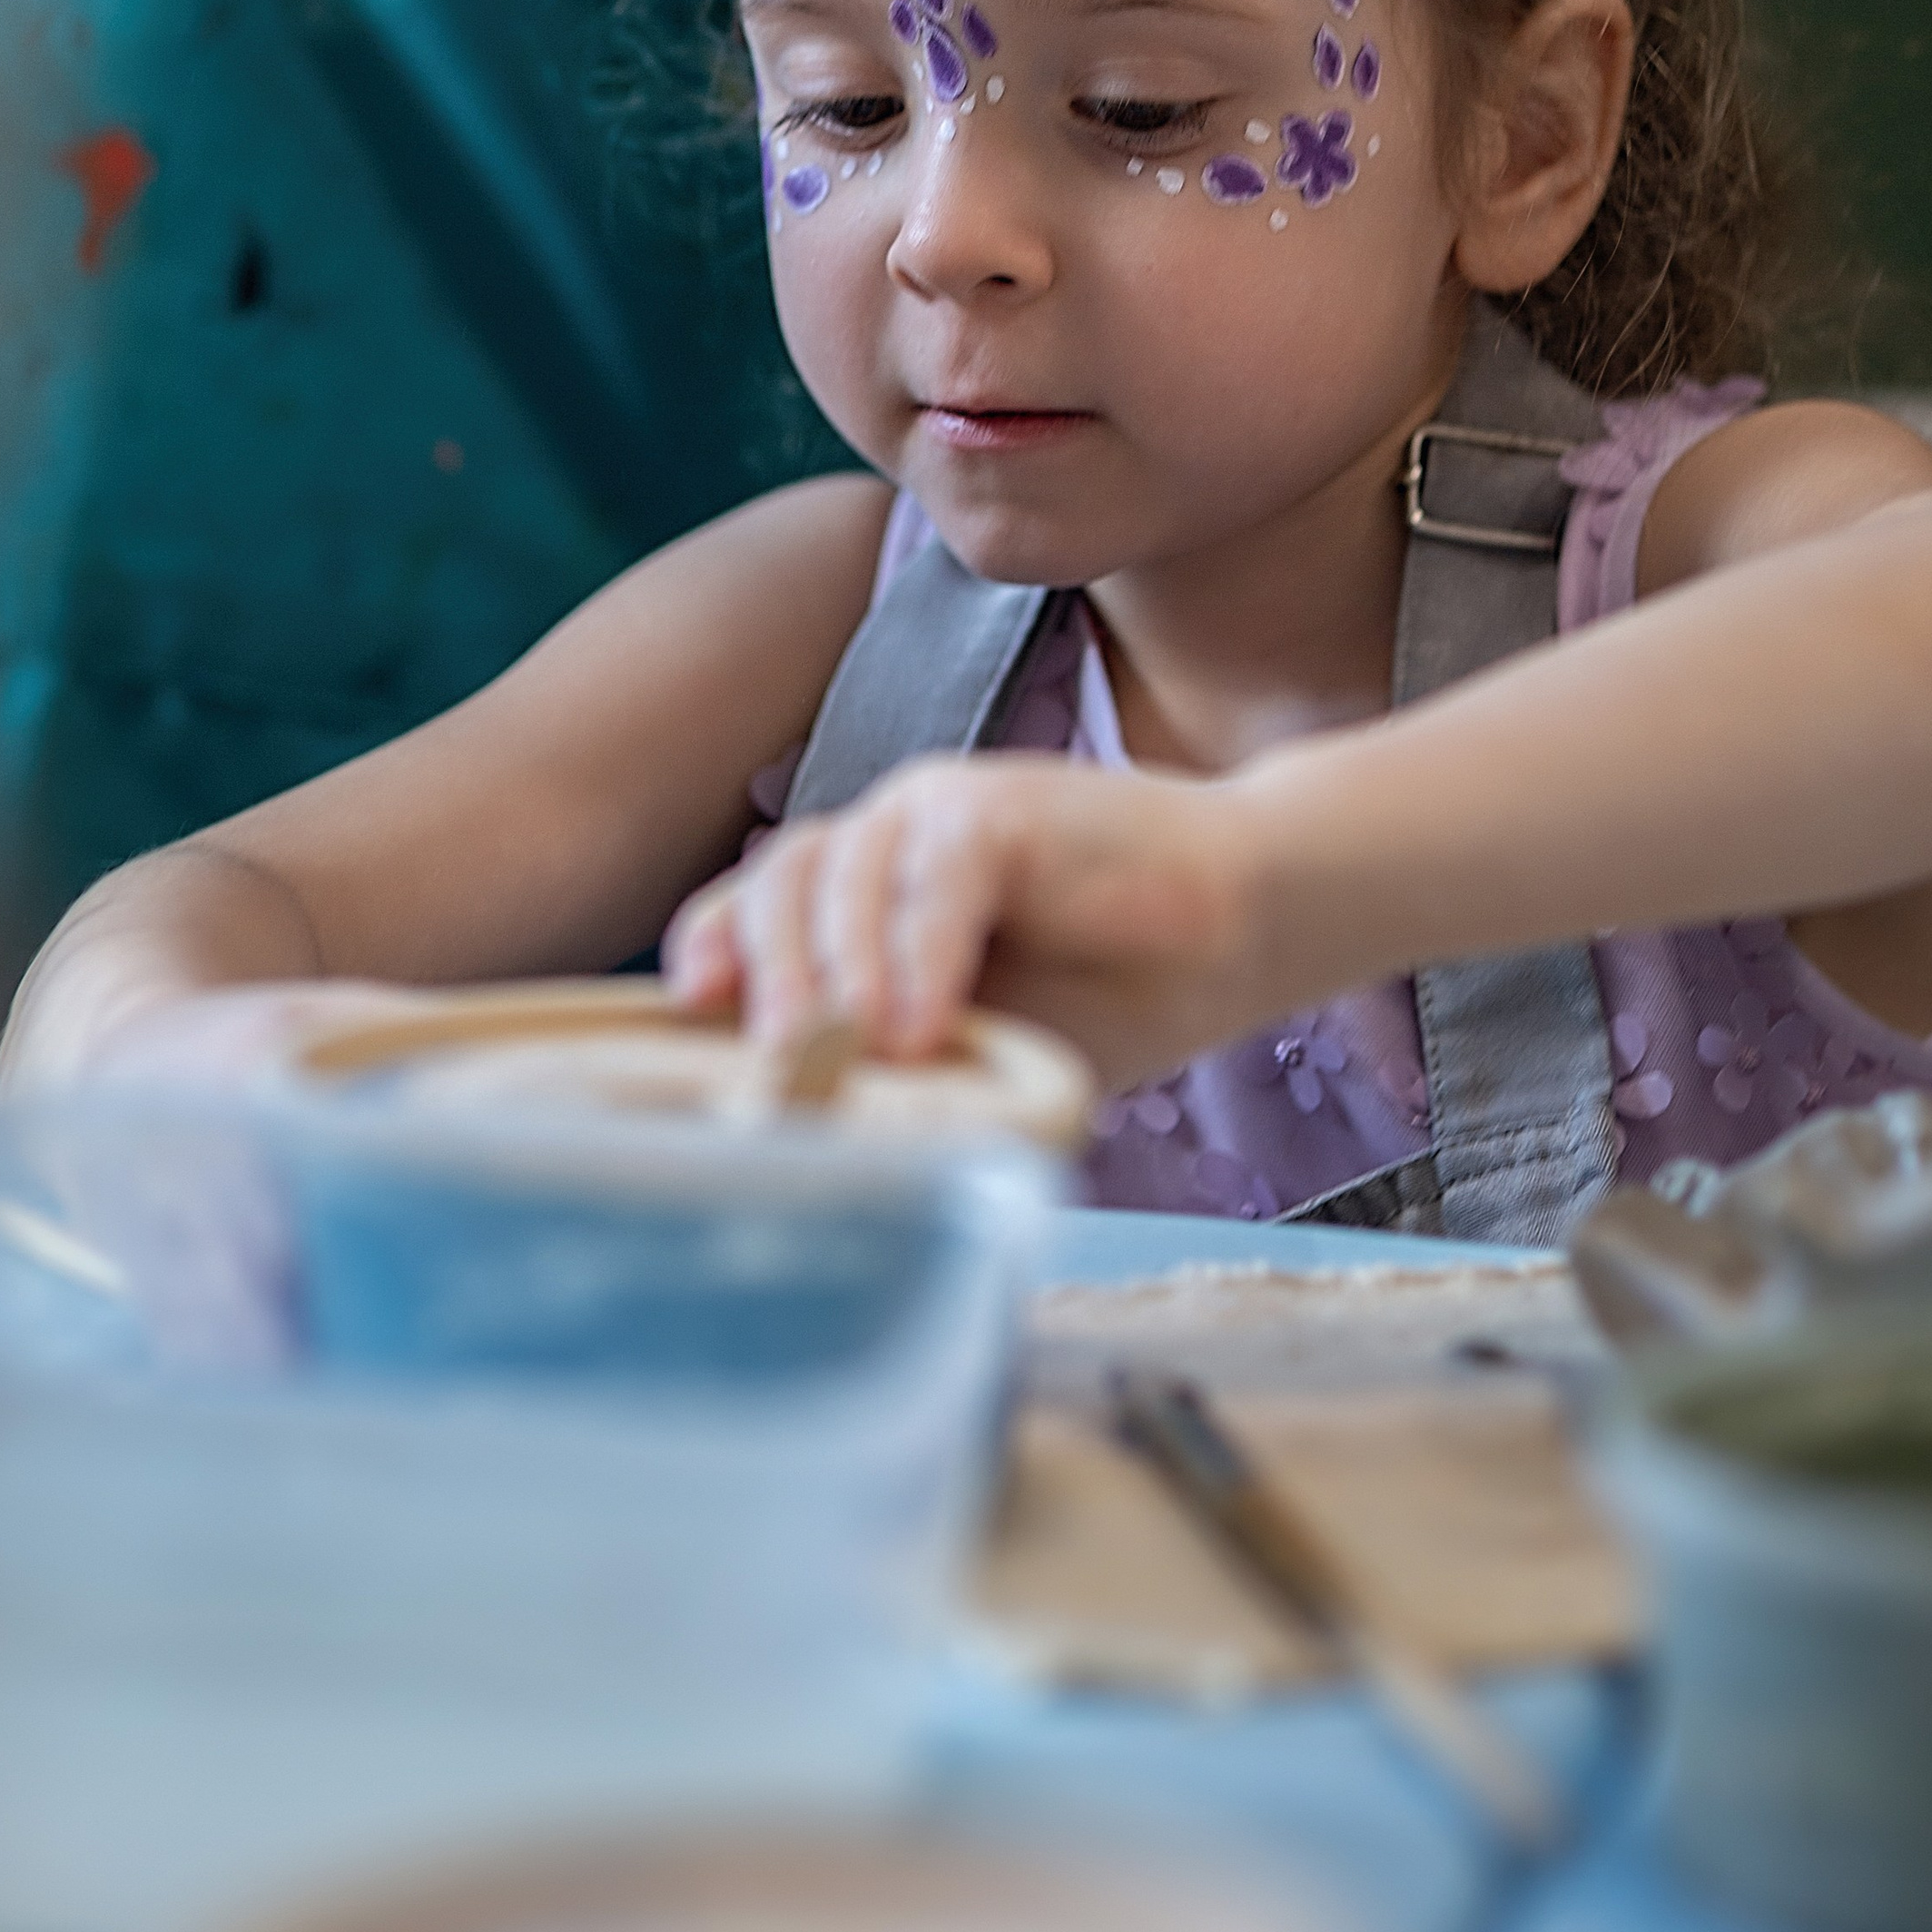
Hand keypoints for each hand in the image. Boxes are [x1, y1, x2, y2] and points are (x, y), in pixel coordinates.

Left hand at [665, 751, 1260, 1092]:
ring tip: (846, 1045)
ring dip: (836, 964)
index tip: (692, 1016)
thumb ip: (897, 1061)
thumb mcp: (977, 1045)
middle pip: (782, 883)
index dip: (717, 951)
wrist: (1239, 922)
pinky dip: (925, 948)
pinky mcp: (1011, 805)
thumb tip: (805, 1125)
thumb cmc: (1104, 991)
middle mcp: (885, 839)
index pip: (755, 910)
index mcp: (860, 894)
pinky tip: (927, 1019)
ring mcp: (943, 812)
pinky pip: (944, 871)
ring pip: (846, 866)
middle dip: (767, 971)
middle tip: (775, 1059)